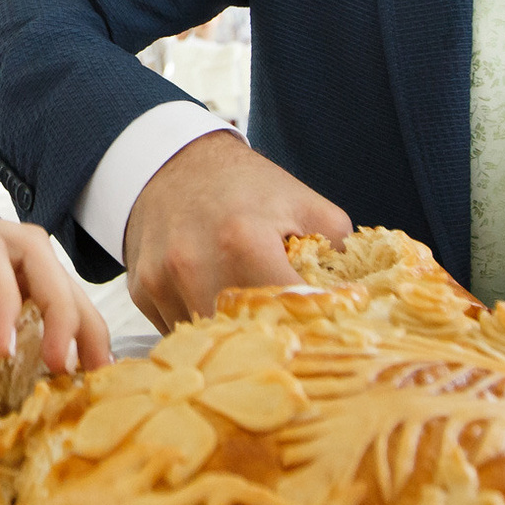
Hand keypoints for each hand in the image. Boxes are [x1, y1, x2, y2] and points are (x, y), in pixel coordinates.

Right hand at [0, 189, 112, 428]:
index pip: (25, 311)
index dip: (60, 346)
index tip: (79, 391)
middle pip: (42, 278)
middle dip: (78, 322)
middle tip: (92, 371)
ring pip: (30, 253)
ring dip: (58, 303)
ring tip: (59, 357)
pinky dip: (10, 295)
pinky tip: (5, 343)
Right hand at [124, 131, 349, 329]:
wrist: (172, 162)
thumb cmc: (246, 187)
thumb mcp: (305, 205)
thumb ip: (339, 253)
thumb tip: (363, 303)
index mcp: (243, 241)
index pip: (283, 314)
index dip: (308, 331)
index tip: (323, 337)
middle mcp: (194, 264)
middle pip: (242, 338)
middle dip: (268, 342)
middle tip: (290, 340)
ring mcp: (161, 280)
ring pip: (206, 341)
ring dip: (230, 339)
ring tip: (249, 320)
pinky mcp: (140, 290)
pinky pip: (176, 330)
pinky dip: (199, 328)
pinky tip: (213, 304)